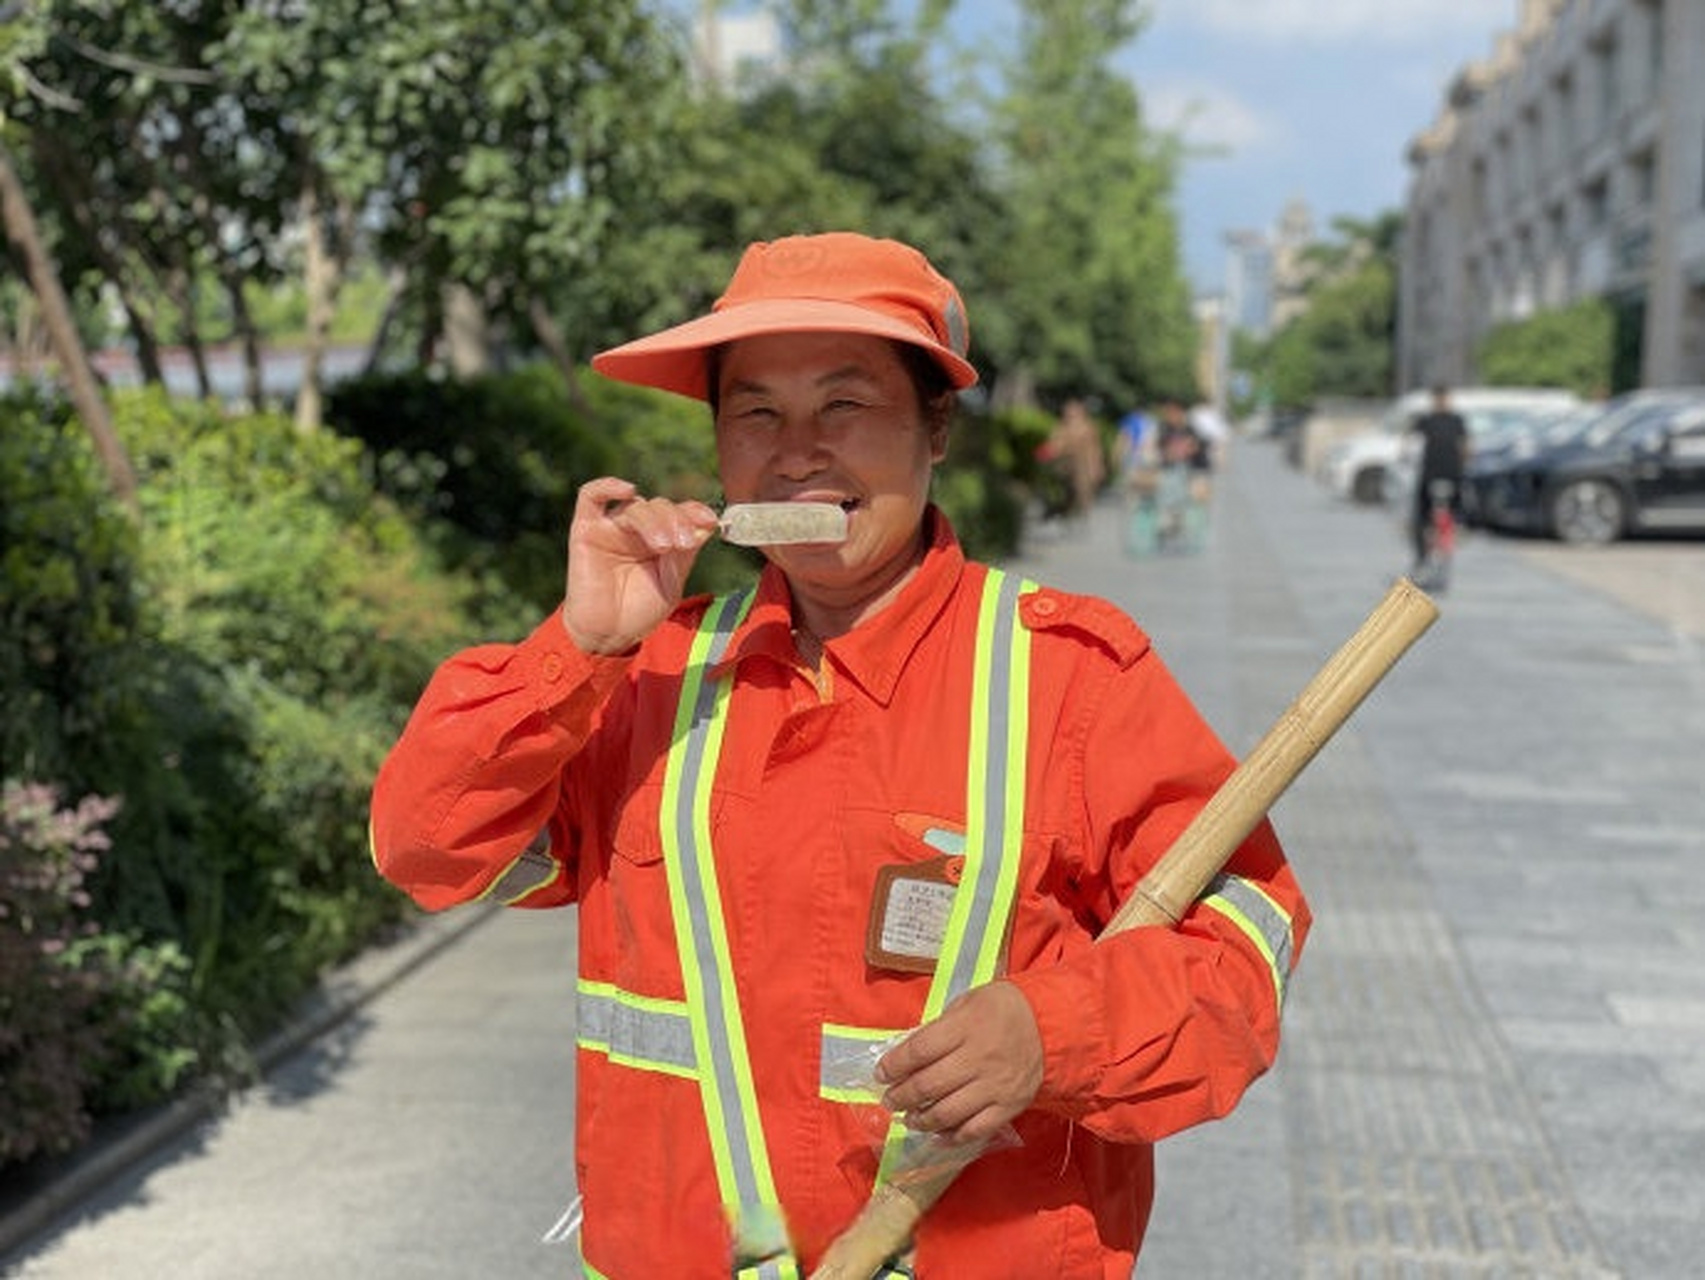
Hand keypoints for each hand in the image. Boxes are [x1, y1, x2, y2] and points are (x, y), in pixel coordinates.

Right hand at [561, 478, 719, 654]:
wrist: (608, 636)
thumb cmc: (639, 611)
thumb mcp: (671, 583)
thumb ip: (685, 555)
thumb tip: (705, 525)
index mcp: (661, 537)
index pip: (679, 512)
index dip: (695, 511)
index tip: (710, 521)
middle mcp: (637, 529)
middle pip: (660, 506)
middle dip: (676, 520)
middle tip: (683, 544)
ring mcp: (611, 528)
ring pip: (636, 506)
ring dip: (655, 521)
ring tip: (664, 547)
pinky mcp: (586, 530)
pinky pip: (590, 496)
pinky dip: (608, 486)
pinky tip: (627, 489)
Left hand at [876, 981, 1043, 1145]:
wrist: (1052, 1026)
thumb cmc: (1005, 1008)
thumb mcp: (970, 1001)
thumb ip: (941, 1025)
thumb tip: (910, 1050)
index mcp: (965, 1027)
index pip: (919, 1050)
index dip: (895, 1065)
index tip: (881, 1073)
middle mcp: (977, 1059)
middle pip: (928, 1084)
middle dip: (901, 1096)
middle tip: (889, 1100)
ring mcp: (993, 1086)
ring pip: (948, 1112)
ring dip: (921, 1119)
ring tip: (908, 1119)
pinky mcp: (1008, 1107)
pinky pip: (975, 1129)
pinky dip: (952, 1137)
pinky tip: (937, 1136)